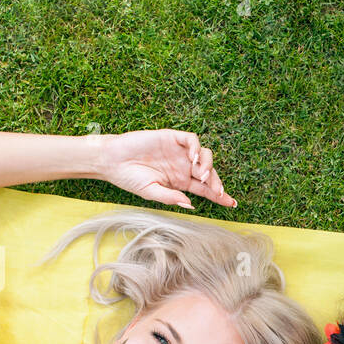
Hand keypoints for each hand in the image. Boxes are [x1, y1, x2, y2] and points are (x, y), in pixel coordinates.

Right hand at [96, 129, 236, 208]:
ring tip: (201, 175)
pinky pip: (191, 140)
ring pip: (204, 155)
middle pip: (208, 173)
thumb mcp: (151, 193)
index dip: (219, 195)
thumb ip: (171, 198)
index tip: (231, 203)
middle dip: (216, 182)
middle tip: (217, 191)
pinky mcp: (171, 138)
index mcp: (181, 182)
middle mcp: (183, 167)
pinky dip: (196, 148)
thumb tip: (191, 205)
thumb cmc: (129, 179)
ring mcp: (178, 152)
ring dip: (207, 165)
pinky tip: (192, 158)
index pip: (205, 189)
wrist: (111, 161)